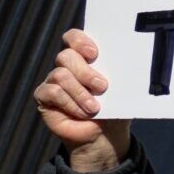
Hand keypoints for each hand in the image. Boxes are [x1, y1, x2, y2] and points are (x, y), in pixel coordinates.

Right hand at [33, 29, 131, 173]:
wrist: (104, 135)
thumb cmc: (114, 108)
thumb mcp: (121, 90)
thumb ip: (119, 75)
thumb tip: (128, 65)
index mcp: (85, 59)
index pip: (73, 38)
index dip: (79, 40)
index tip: (94, 53)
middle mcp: (67, 66)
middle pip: (66, 56)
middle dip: (85, 72)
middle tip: (102, 86)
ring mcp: (53, 80)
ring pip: (60, 75)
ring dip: (80, 92)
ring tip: (94, 107)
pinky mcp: (44, 97)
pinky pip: (53, 92)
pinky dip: (70, 103)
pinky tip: (83, 112)